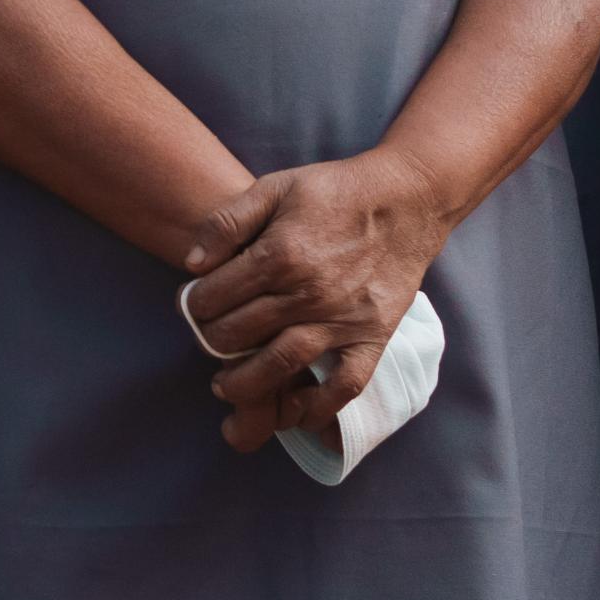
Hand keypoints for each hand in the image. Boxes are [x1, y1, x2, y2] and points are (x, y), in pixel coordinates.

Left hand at [179, 149, 451, 455]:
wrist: (406, 198)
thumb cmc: (336, 190)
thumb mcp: (276, 186)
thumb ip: (228, 221)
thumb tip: (192, 263)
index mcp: (280, 254)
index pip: (215, 296)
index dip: (194, 305)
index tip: (194, 307)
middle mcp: (308, 292)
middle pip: (239, 334)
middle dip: (212, 342)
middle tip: (208, 342)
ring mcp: (342, 319)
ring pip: (280, 364)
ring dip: (245, 384)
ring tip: (226, 386)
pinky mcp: (372, 337)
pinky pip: (344, 385)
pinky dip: (318, 407)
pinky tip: (295, 413)